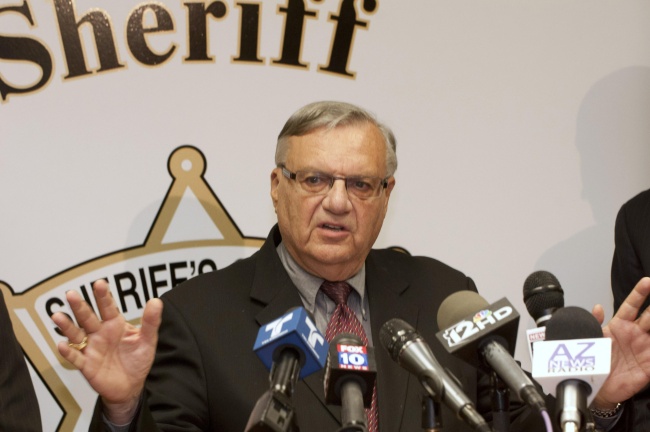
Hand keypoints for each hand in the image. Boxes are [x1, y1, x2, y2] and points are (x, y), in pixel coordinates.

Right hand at [51, 279, 162, 422]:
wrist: (131, 386)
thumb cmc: (138, 360)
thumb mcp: (147, 340)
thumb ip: (151, 322)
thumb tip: (156, 301)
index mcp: (115, 324)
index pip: (108, 307)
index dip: (103, 296)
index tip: (99, 283)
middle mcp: (100, 333)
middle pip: (88, 317)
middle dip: (80, 306)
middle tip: (71, 294)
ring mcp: (91, 348)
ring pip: (76, 334)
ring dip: (67, 326)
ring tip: (57, 316)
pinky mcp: (87, 365)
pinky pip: (76, 358)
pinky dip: (69, 352)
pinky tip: (63, 345)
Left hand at [592, 277, 649, 408]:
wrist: (597, 386)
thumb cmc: (596, 361)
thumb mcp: (592, 338)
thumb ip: (594, 322)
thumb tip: (597, 307)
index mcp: (620, 324)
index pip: (632, 305)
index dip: (640, 293)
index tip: (647, 282)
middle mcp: (636, 334)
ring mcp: (644, 348)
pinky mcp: (649, 365)